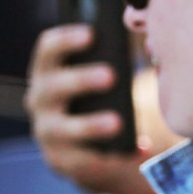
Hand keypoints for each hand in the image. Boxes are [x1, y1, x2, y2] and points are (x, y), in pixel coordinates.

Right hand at [25, 24, 154, 193]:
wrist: (94, 148)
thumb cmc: (102, 99)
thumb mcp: (104, 76)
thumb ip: (116, 59)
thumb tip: (151, 40)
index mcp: (50, 71)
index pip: (47, 49)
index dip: (65, 39)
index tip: (91, 33)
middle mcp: (41, 100)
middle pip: (51, 87)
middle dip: (80, 80)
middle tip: (111, 75)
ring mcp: (47, 131)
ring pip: (62, 128)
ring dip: (89, 124)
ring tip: (118, 122)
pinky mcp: (61, 160)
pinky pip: (81, 159)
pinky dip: (107, 156)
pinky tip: (134, 149)